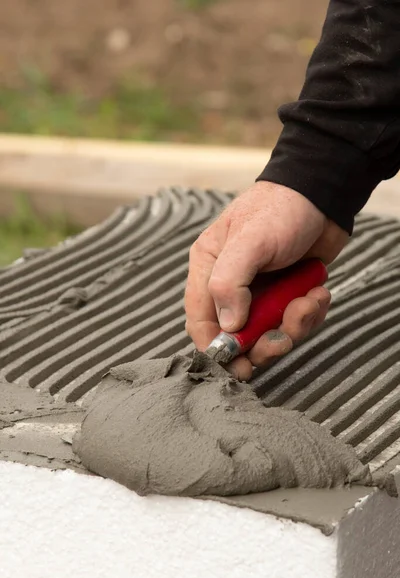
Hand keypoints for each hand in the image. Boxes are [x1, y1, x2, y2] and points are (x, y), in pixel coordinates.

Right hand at [184, 181, 347, 380]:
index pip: (200, 320)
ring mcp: (262, 292)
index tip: (237, 365)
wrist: (324, 195)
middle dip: (261, 344)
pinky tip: (317, 293)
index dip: (215, 348)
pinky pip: (295, 322)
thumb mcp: (249, 241)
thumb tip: (229, 328)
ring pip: (269, 333)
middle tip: (280, 341)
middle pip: (236, 336)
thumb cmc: (281, 209)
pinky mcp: (287, 295)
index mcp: (209, 269)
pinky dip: (309, 315)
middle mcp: (232, 285)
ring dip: (292, 327)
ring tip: (307, 302)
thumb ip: (229, 283)